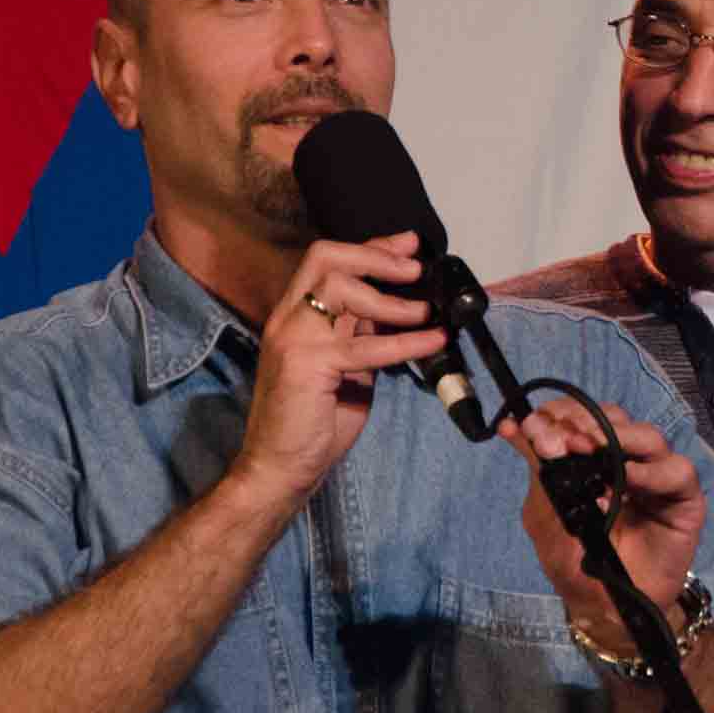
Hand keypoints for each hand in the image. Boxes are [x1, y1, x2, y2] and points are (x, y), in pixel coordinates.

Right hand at [231, 232, 445, 508]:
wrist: (279, 466)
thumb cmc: (312, 420)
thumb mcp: (344, 366)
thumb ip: (361, 334)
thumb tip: (402, 309)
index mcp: (295, 315)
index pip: (328, 261)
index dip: (372, 248)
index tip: (408, 245)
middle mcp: (289, 318)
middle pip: (328, 258)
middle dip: (378, 257)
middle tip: (416, 269)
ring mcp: (294, 339)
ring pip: (341, 288)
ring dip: (393, 299)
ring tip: (427, 311)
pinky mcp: (308, 365)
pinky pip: (365, 345)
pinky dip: (407, 341)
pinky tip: (434, 341)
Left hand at [501, 401, 704, 639]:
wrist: (605, 608)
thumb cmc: (576, 563)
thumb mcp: (545, 513)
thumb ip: (537, 469)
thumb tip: (510, 427)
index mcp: (595, 460)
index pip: (584, 418)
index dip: (563, 413)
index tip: (537, 425)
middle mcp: (628, 462)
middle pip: (618, 418)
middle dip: (587, 422)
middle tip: (564, 440)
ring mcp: (657, 479)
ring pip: (649, 436)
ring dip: (618, 437)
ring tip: (591, 451)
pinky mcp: (684, 500)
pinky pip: (678, 472)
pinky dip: (652, 472)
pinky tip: (626, 481)